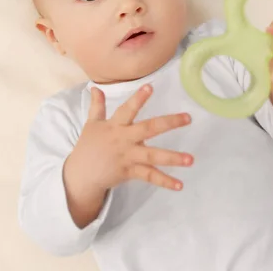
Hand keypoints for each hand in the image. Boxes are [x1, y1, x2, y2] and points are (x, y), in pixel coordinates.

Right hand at [65, 84, 192, 194]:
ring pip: (153, 156)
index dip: (138, 98)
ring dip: (173, 157)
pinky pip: (150, 176)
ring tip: (191, 159)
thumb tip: (95, 88)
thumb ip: (97, 106)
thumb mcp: (91, 124)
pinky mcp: (130, 172)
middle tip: (188, 118)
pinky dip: (165, 181)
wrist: (81, 174)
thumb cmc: (88, 146)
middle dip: (169, 123)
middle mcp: (124, 139)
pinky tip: (180, 185)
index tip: (150, 87)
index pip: (127, 109)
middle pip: (148, 129)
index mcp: (115, 125)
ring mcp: (128, 157)